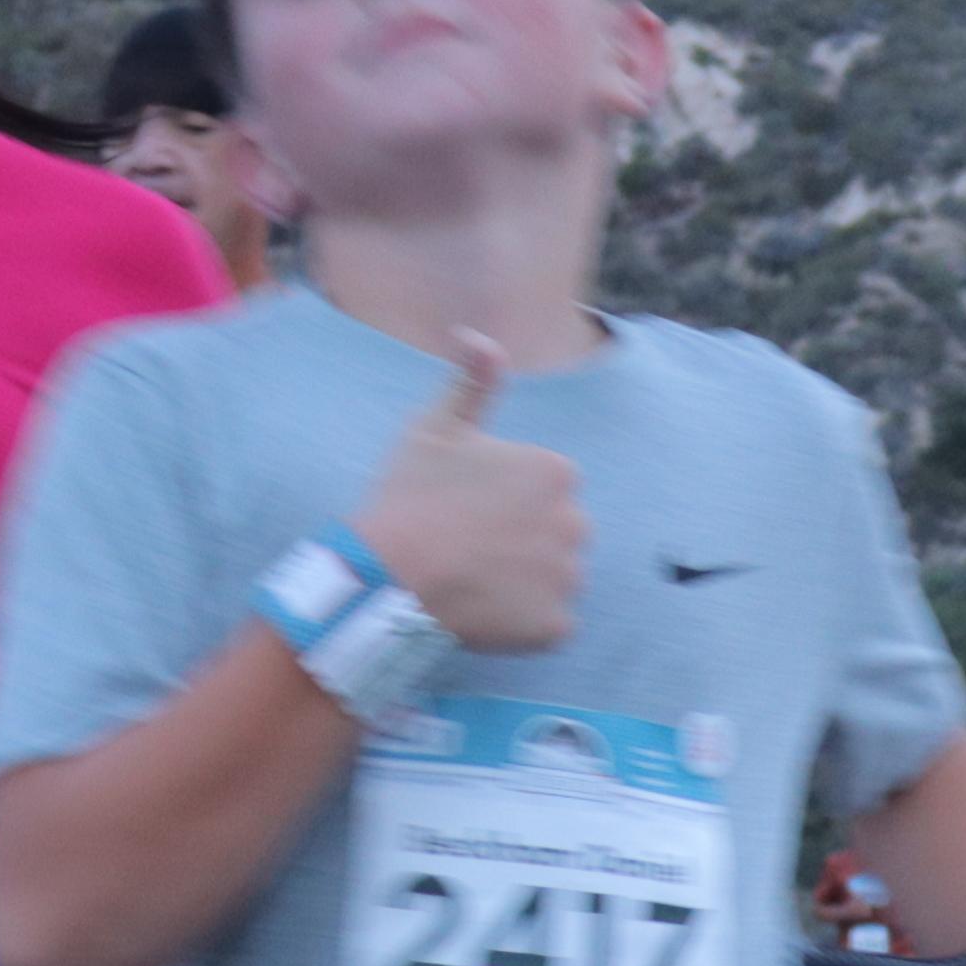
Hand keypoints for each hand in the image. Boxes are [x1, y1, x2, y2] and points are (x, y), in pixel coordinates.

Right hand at [353, 330, 584, 651]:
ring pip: (553, 581)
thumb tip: (480, 337)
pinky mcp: (555, 627)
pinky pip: (547, 626)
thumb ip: (470, 381)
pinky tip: (481, 611)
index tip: (463, 511)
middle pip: (554, 536)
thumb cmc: (409, 497)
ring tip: (471, 581)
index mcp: (556, 472)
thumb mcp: (435, 426)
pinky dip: (520, 625)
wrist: (389, 574)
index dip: (501, 504)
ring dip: (522, 584)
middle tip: (466, 549)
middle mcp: (576, 522)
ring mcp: (568, 579)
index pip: (543, 492)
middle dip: (521, 543)